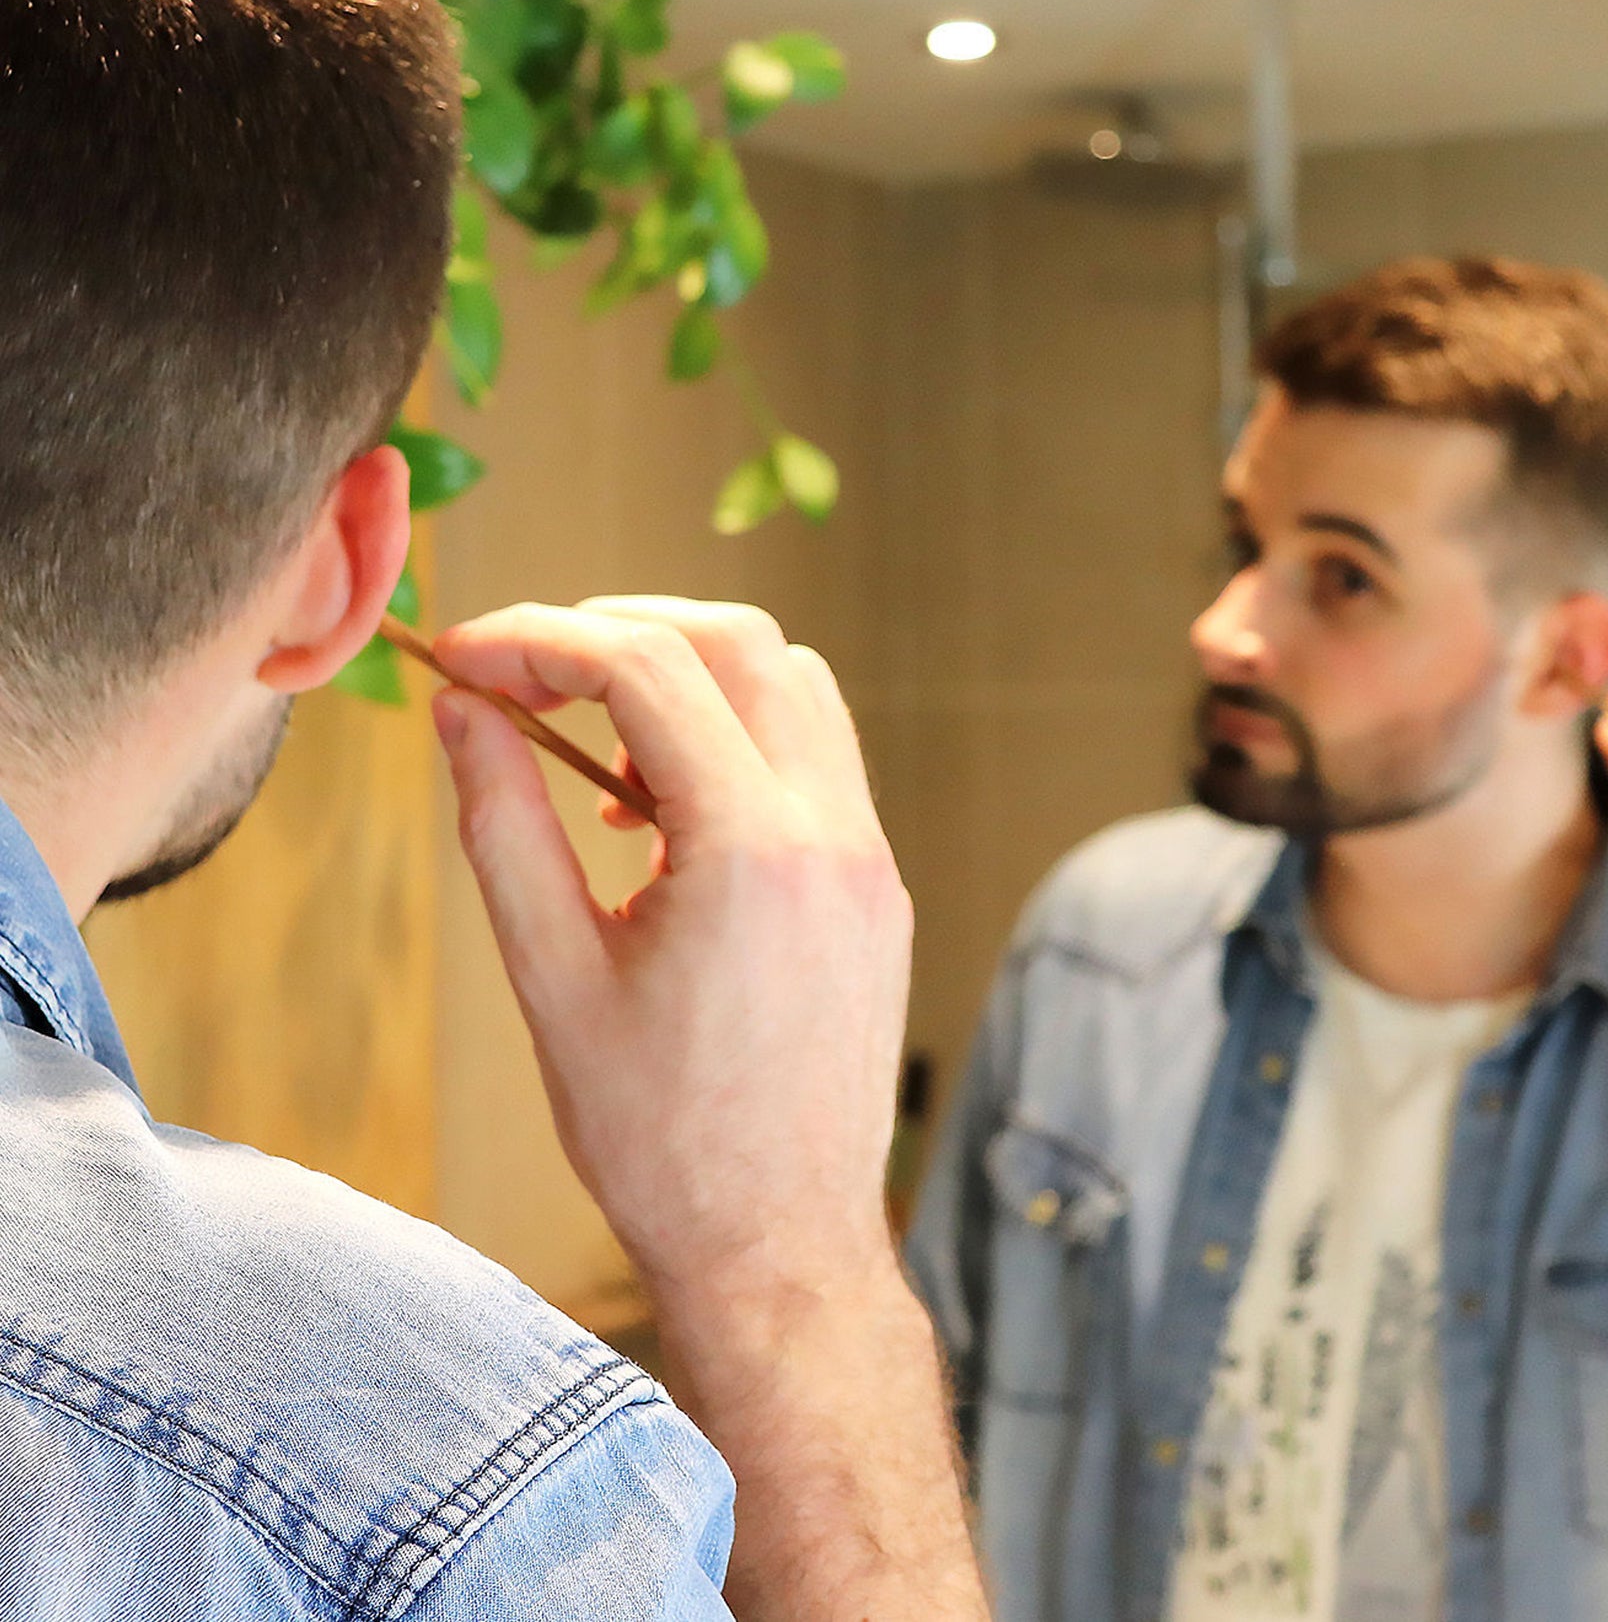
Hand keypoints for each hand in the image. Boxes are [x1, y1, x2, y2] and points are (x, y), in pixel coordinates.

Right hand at [428, 598, 912, 1306]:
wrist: (780, 1245)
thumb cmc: (660, 1139)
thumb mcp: (553, 978)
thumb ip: (503, 824)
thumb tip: (463, 710)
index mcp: (753, 851)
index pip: (646, 667)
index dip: (536, 638)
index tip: (461, 655)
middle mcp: (834, 832)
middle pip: (736, 642)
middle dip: (616, 630)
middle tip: (522, 673)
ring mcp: (871, 856)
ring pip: (791, 684)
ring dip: (686, 677)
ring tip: (591, 751)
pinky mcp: (879, 885)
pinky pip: (815, 755)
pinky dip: (735, 737)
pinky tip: (660, 811)